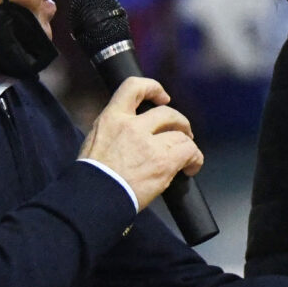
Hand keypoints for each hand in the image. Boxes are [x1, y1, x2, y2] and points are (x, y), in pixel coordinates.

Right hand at [80, 76, 203, 207]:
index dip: (153, 87)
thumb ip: (115, 131)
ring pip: (181, 134)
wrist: (94, 199)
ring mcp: (149, 144)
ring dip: (187, 144)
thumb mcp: (95, 141)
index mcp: (111, 118)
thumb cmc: (92, 178)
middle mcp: (132, 126)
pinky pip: (190, 152)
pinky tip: (190, 168)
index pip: (133, 87)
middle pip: (167, 113)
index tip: (162, 97)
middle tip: (182, 133)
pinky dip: (194, 159)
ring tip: (187, 156)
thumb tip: (131, 135)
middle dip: (179, 122)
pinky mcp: (163, 162)